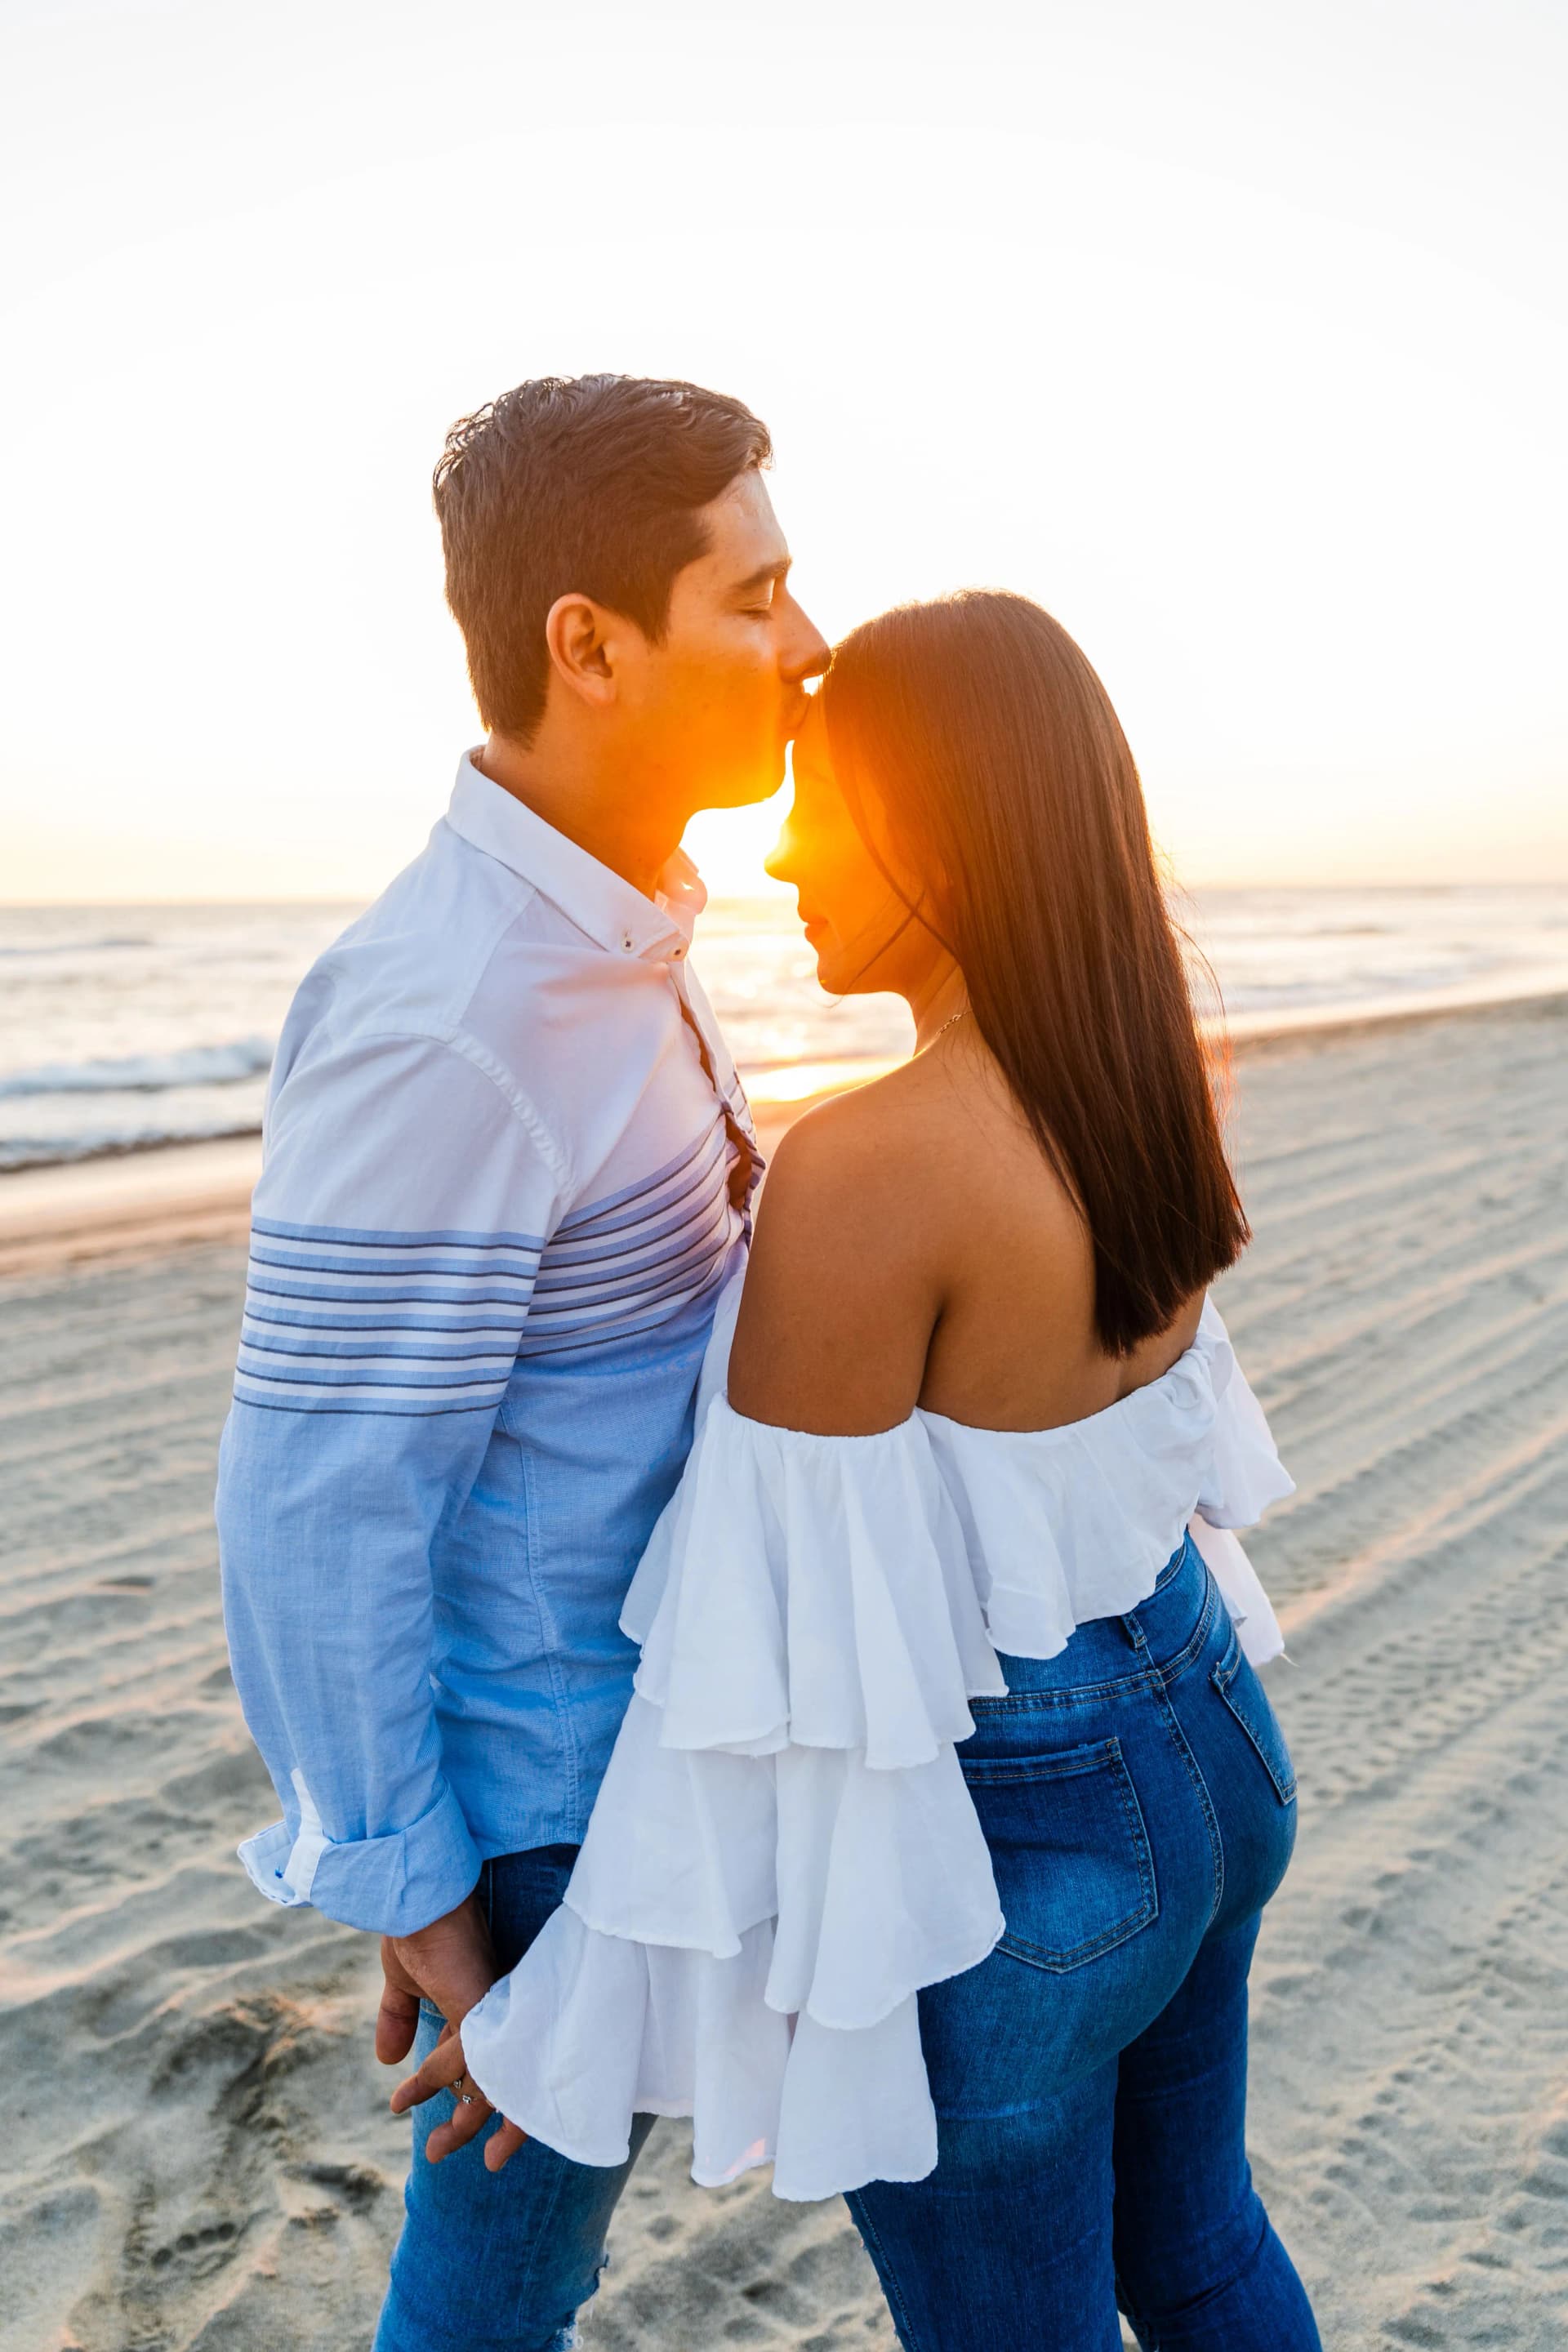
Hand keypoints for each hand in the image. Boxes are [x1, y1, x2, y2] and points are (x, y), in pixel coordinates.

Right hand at [374, 1888, 524, 2167]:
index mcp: (486, 2007)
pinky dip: (442, 2082)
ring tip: (437, 2149)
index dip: (464, 2094)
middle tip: (453, 2156)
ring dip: (467, 2120)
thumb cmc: (417, 1925)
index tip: (424, 2119)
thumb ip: (399, 2017)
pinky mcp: (481, 2007)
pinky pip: (473, 2061)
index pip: (489, 2063)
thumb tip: (388, 2061)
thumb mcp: (403, 1979)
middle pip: (508, 2081)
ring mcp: (495, 2011)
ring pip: (497, 2082)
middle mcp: (500, 2013)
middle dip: (479, 2123)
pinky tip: (412, 2093)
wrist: (416, 1895)